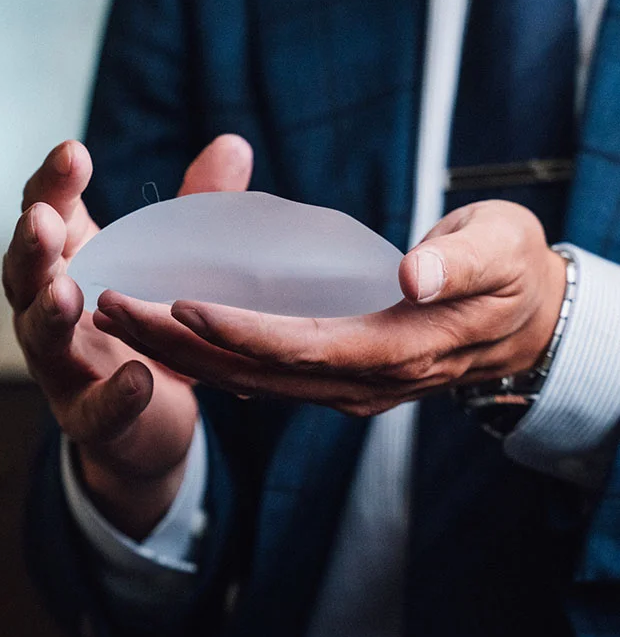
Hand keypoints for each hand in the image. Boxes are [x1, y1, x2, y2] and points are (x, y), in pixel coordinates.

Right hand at [3, 135, 252, 536]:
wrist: (149, 417)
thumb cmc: (152, 322)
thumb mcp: (173, 262)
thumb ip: (197, 208)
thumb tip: (233, 145)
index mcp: (73, 262)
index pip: (48, 216)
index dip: (52, 187)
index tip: (73, 153)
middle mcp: (53, 310)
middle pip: (27, 273)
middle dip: (31, 245)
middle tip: (41, 219)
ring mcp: (64, 366)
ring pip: (43, 339)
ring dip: (50, 314)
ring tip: (66, 291)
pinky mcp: (90, 418)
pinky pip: (96, 409)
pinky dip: (115, 395)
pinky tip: (140, 378)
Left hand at [92, 201, 566, 418]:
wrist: (526, 323)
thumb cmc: (514, 273)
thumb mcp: (502, 250)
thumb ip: (460, 262)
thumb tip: (413, 274)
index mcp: (400, 350)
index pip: (306, 347)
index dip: (242, 331)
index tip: (179, 302)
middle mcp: (364, 382)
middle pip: (259, 372)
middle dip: (181, 343)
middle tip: (110, 305)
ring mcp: (349, 386)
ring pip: (253, 380)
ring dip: (182, 353)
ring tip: (117, 315)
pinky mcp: (340, 376)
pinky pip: (266, 376)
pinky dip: (213, 357)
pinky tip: (168, 332)